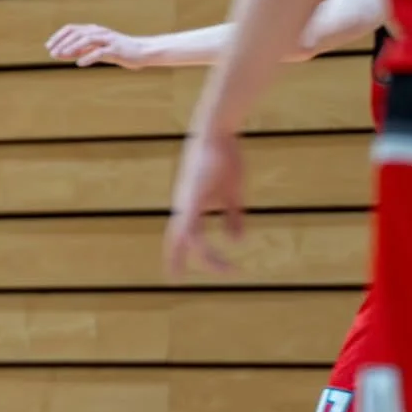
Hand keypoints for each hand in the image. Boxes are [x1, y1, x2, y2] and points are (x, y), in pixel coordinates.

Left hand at [45, 24, 144, 68]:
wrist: (141, 51)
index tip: (48, 46)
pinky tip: (79, 64)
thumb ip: (78, 51)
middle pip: (77, 33)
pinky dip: (88, 57)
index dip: (58, 36)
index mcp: (94, 30)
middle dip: (62, 42)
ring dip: (72, 47)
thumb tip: (58, 54)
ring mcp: (108, 39)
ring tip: (61, 56)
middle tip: (51, 53)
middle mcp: (100, 32)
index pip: (72, 28)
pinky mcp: (116, 49)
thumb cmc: (116, 51)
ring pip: (87, 39)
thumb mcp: (95, 50)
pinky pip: (100, 52)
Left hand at [165, 129, 244, 277]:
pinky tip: (214, 249)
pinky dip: (202, 239)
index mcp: (190, 207)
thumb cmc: (224, 159)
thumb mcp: (231, 194)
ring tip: (228, 269)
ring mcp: (188, 201)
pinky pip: (194, 223)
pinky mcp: (194, 195)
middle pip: (176, 240)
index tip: (176, 274)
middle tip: (175, 279)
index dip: (178, 255)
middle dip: (177, 260)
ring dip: (209, 256)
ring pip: (190, 237)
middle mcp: (184, 207)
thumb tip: (236, 241)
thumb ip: (233, 218)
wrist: (217, 132)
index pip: (180, 236)